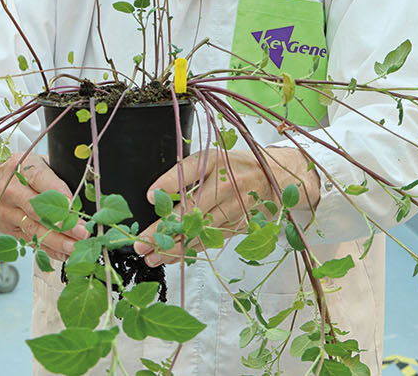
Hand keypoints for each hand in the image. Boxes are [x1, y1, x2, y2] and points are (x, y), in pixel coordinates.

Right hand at [0, 148, 89, 260]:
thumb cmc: (11, 168)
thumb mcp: (29, 160)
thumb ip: (51, 174)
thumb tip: (77, 194)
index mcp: (19, 169)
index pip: (40, 181)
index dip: (58, 194)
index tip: (74, 206)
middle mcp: (11, 192)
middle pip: (38, 210)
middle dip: (62, 223)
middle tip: (82, 232)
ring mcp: (7, 212)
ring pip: (34, 230)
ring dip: (57, 241)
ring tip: (76, 247)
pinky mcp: (7, 228)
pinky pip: (30, 240)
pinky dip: (47, 249)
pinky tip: (63, 254)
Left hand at [132, 147, 318, 266]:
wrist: (275, 178)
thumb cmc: (235, 167)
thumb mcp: (210, 160)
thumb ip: (182, 174)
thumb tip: (154, 195)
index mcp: (216, 163)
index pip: (189, 172)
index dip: (169, 183)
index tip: (150, 197)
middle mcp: (226, 185)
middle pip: (191, 211)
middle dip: (164, 230)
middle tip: (142, 244)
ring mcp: (234, 208)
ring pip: (201, 231)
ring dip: (175, 247)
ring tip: (153, 257)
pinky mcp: (239, 225)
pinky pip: (212, 240)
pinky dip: (192, 249)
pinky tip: (175, 257)